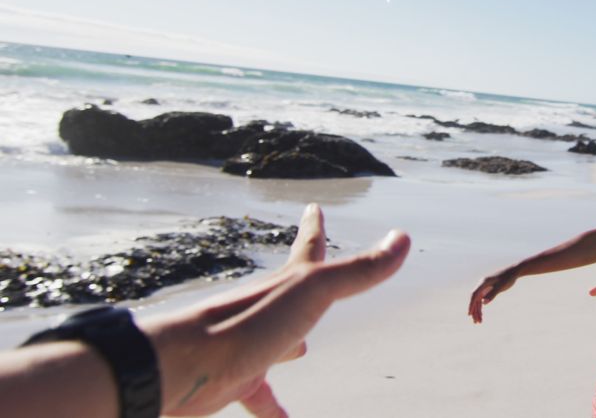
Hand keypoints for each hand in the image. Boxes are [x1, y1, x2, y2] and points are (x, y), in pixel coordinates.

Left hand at [147, 203, 409, 416]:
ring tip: (302, 351)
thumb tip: (402, 239)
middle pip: (292, 293)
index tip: (313, 208)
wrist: (182, 367)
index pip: (307, 248)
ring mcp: (251, 343)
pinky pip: (261, 395)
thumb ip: (358, 271)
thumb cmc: (247, 324)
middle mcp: (268, 309)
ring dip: (290, 344)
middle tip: (311, 276)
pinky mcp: (237, 378)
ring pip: (277, 343)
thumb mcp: (314, 292)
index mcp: (287, 284)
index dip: (315, 228)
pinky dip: (273, 407)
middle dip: (304, 284)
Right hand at [468, 267, 519, 323]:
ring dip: (478, 311)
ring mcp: (484, 288)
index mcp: (483, 282)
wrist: (513, 272)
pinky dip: (481, 308)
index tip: (469, 314)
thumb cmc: (508, 278)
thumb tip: (483, 303)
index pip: (474, 295)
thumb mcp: (501, 286)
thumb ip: (492, 294)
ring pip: (478, 301)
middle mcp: (482, 285)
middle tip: (476, 322)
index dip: (471, 305)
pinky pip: (482, 300)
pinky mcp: (488, 290)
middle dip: (475, 311)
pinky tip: (481, 315)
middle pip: (475, 300)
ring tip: (479, 322)